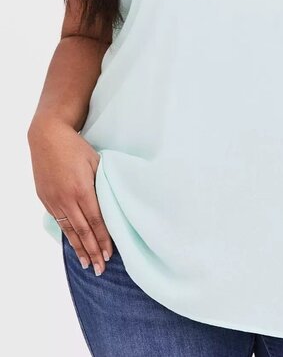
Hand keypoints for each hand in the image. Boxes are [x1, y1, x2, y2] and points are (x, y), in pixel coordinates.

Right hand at [28, 118, 112, 275]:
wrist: (47, 137)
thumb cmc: (76, 147)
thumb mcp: (96, 162)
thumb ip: (103, 184)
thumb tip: (113, 202)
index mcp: (82, 189)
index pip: (96, 221)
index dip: (104, 239)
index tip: (111, 254)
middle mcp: (66, 199)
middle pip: (83, 231)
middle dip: (93, 251)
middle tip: (101, 268)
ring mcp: (54, 201)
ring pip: (69, 230)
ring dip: (79, 248)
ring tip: (88, 264)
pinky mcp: (46, 199)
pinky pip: (59, 222)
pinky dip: (68, 235)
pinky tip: (74, 245)